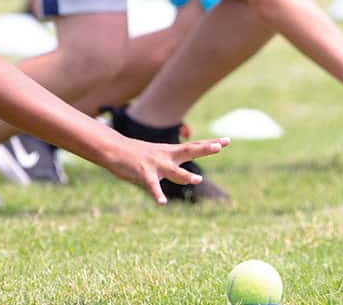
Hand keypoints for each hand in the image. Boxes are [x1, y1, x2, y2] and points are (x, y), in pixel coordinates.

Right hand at [105, 135, 229, 203]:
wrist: (114, 149)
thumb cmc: (137, 155)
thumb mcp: (158, 156)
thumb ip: (172, 164)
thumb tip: (184, 174)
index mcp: (171, 152)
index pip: (195, 146)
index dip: (211, 143)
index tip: (228, 140)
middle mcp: (167, 156)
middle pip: (189, 150)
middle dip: (205, 149)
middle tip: (219, 146)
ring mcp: (156, 164)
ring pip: (174, 171)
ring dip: (185, 176)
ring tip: (198, 179)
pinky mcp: (143, 173)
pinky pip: (152, 185)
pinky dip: (157, 194)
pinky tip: (162, 202)